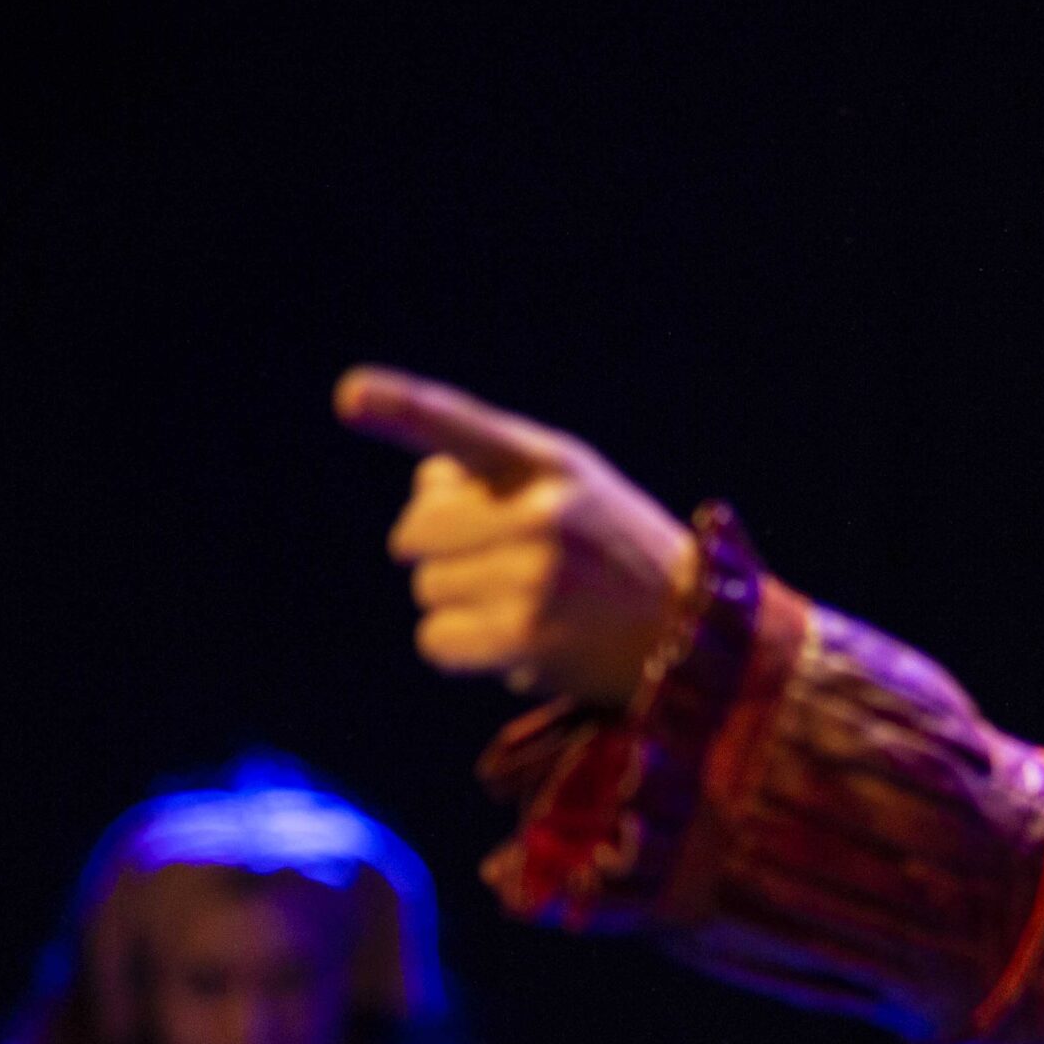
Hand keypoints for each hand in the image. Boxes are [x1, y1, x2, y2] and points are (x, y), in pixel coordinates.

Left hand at [336, 365, 696, 707]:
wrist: (695, 633)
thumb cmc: (618, 554)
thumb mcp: (574, 490)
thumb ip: (495, 476)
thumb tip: (423, 486)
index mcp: (552, 463)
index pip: (464, 428)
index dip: (402, 406)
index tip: (348, 397)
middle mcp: (543, 512)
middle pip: (417, 530)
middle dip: (439, 552)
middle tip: (498, 566)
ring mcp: (535, 576)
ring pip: (426, 588)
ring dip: (457, 603)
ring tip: (524, 606)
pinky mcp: (527, 638)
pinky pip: (436, 639)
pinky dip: (458, 646)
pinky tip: (509, 641)